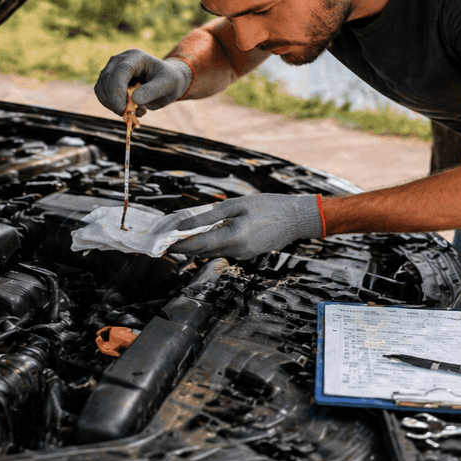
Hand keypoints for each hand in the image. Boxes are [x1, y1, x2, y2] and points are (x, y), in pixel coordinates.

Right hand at [94, 49, 193, 115]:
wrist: (166, 80)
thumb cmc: (169, 80)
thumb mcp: (167, 85)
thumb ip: (152, 91)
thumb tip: (135, 100)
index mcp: (136, 57)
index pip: (120, 72)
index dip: (117, 92)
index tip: (122, 110)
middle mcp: (120, 60)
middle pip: (107, 80)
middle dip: (116, 102)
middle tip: (133, 114)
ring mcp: (112, 69)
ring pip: (101, 89)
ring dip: (114, 106)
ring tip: (136, 111)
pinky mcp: (108, 80)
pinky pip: (103, 95)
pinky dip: (112, 106)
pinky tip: (129, 109)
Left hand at [167, 194, 322, 259]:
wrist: (296, 219)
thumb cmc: (270, 207)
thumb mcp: (238, 205)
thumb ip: (211, 214)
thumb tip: (187, 223)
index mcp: (234, 238)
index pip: (199, 244)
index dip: (179, 244)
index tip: (164, 242)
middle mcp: (236, 251)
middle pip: (203, 251)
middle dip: (184, 246)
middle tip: (167, 239)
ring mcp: (242, 255)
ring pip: (212, 251)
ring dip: (197, 245)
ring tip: (182, 235)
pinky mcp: (247, 254)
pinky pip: (224, 249)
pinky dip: (212, 242)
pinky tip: (207, 233)